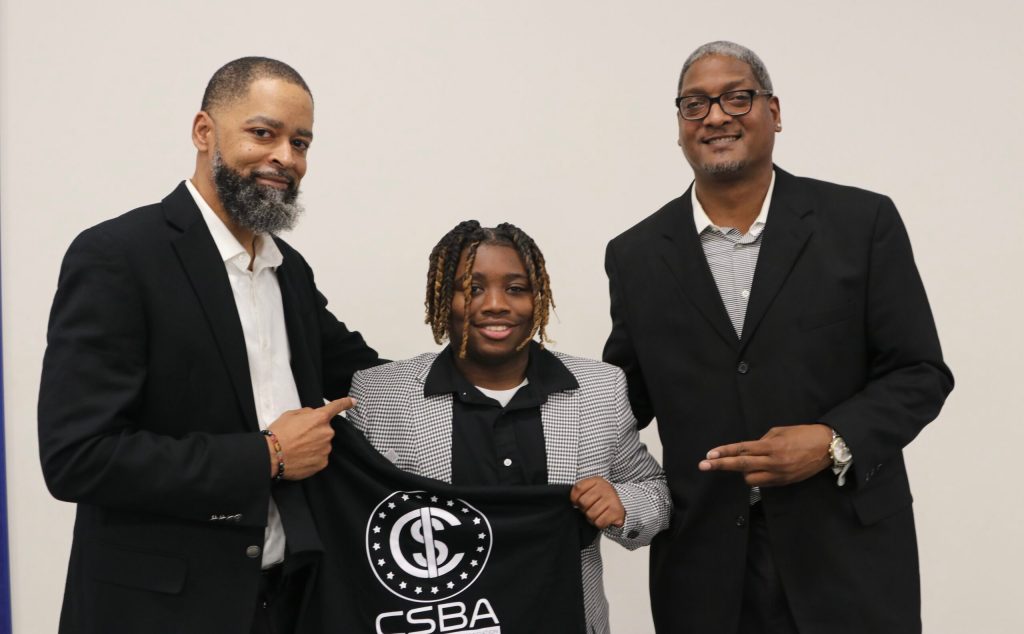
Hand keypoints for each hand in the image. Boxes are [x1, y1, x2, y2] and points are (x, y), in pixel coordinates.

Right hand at [266, 397, 354, 479]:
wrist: (271, 456)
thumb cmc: (278, 434)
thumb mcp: (290, 415)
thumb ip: (307, 413)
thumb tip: (313, 415)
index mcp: (320, 418)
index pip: (337, 407)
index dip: (346, 403)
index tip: (353, 402)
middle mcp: (326, 433)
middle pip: (325, 430)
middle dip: (315, 432)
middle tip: (299, 437)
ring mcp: (326, 449)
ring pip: (322, 445)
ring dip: (313, 445)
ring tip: (297, 449)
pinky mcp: (322, 463)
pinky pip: (320, 457)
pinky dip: (311, 457)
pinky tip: (300, 457)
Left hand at [570, 477, 625, 528]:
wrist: (623, 503)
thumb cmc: (602, 498)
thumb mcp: (591, 489)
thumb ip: (579, 492)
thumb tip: (573, 503)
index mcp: (597, 480)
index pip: (578, 488)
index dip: (574, 498)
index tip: (578, 502)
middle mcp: (605, 488)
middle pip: (583, 502)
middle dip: (584, 509)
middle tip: (590, 509)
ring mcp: (612, 499)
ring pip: (591, 514)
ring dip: (592, 518)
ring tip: (597, 514)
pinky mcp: (617, 511)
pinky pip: (599, 522)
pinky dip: (599, 524)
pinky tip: (604, 518)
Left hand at [698, 423, 831, 486]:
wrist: (827, 447)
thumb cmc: (803, 434)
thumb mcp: (779, 432)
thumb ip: (761, 441)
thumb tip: (748, 450)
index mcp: (771, 446)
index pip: (742, 450)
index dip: (724, 452)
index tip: (709, 455)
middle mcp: (773, 462)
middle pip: (741, 466)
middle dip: (721, 465)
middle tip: (703, 465)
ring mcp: (779, 475)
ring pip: (750, 479)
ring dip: (743, 472)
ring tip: (743, 464)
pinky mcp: (784, 483)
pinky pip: (763, 482)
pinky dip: (757, 476)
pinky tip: (756, 470)